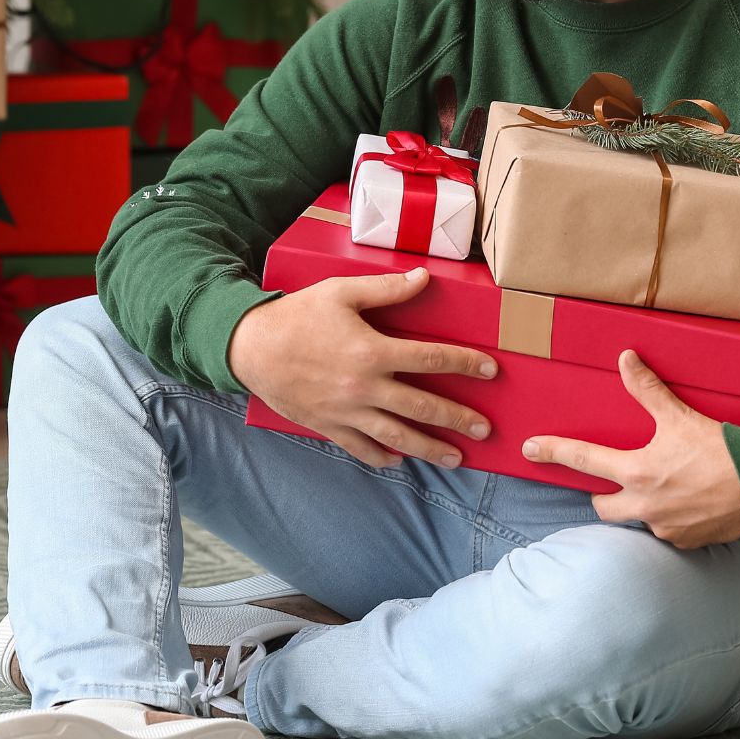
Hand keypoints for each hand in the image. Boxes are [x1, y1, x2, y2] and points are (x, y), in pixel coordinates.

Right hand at [229, 266, 494, 469]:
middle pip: (421, 406)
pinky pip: (360, 448)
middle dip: (457, 418)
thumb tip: (424, 278)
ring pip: (397, 436)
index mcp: (371, 351)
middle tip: (484, 428)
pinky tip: (398, 460)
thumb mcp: (341, 292)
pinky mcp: (327, 425)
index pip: (430, 358)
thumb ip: (386, 290)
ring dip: (430, 448)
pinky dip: (381, 457)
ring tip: (456, 458)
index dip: (464, 363)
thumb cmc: (297, 315)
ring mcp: (345, 411)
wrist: (250, 347)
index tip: (489, 370)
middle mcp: (363, 387)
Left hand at [522, 349, 739, 548]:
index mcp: (636, 473)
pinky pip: (666, 531)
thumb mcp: (679, 416)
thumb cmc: (721, 450)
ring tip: (660, 489)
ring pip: (636, 519)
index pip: (583, 460)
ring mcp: (665, 527)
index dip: (554, 452)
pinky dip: (669, 518)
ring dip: (640, 506)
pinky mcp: (687, 542)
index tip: (530, 449)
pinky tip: (685, 503)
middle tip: (613, 479)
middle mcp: (644, 505)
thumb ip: (648, 390)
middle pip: (602, 506)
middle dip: (602, 494)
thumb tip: (626, 359)